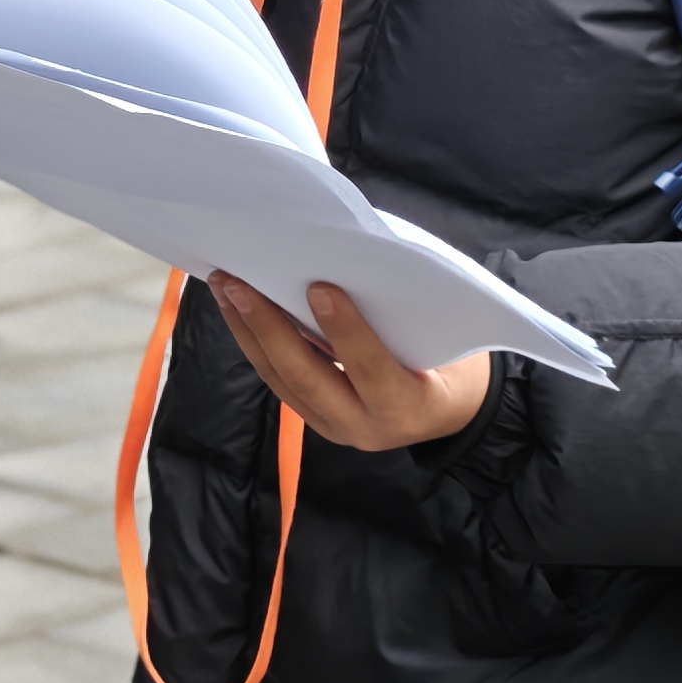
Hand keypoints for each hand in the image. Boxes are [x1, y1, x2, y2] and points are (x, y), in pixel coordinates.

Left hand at [209, 275, 491, 449]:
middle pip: (307, 378)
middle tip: (239, 283)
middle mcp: (366, 427)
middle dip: (268, 328)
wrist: (455, 411)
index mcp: (409, 406)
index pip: (371, 369)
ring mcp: (336, 427)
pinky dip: (255, 343)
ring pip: (281, 380)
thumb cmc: (456, 362)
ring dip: (248, 332)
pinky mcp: (315, 419)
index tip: (321, 287)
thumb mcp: (444, 339)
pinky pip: (278, 380)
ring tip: (225, 287)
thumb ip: (401, 311)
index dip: (345, 331)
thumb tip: (351, 254)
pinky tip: (237, 310)